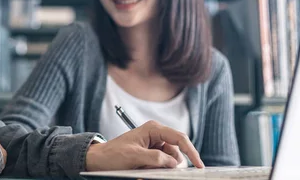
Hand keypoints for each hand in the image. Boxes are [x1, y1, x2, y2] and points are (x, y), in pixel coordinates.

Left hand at [85, 120, 203, 170]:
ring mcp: (154, 144)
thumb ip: (156, 158)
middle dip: (172, 164)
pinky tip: (143, 169)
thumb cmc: (114, 154)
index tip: (200, 166)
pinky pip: (162, 163)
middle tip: (157, 170)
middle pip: (177, 151)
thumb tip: (174, 163)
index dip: (192, 152)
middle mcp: (156, 134)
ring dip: (162, 168)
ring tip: (144, 169)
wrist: (99, 159)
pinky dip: (157, 169)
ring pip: (170, 160)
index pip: (180, 138)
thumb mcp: (135, 156)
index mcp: (153, 129)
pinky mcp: (151, 153)